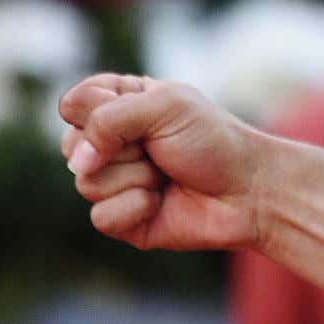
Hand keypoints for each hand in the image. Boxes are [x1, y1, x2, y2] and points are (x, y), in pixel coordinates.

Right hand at [59, 75, 265, 251]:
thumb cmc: (214, 141)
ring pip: (86, 182)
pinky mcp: (122, 219)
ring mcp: (115, 182)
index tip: (143, 114)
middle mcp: (111, 144)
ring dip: (137, 177)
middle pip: (72, 146)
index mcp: (121, 107)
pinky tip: (162, 201)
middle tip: (162, 148)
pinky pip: (101, 216)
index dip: (99, 111)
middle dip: (123, 147)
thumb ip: (109, 119)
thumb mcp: (165, 106)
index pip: (74, 104)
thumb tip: (78, 163)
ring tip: (167, 174)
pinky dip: (137, 207)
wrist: (251, 189)